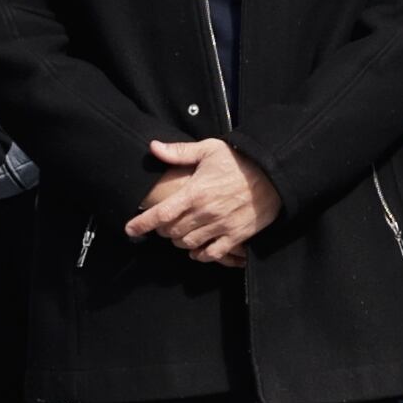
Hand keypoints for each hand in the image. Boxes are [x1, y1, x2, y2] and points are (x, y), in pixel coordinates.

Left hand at [123, 139, 278, 264]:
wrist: (272, 174)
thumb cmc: (238, 160)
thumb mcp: (208, 149)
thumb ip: (179, 152)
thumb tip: (153, 147)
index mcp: (195, 192)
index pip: (161, 213)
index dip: (142, 223)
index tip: (130, 229)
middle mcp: (205, 213)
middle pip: (173, 231)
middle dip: (163, 230)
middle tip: (162, 224)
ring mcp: (221, 226)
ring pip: (189, 243)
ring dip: (179, 241)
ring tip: (178, 234)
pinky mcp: (236, 236)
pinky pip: (213, 253)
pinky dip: (200, 255)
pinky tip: (196, 250)